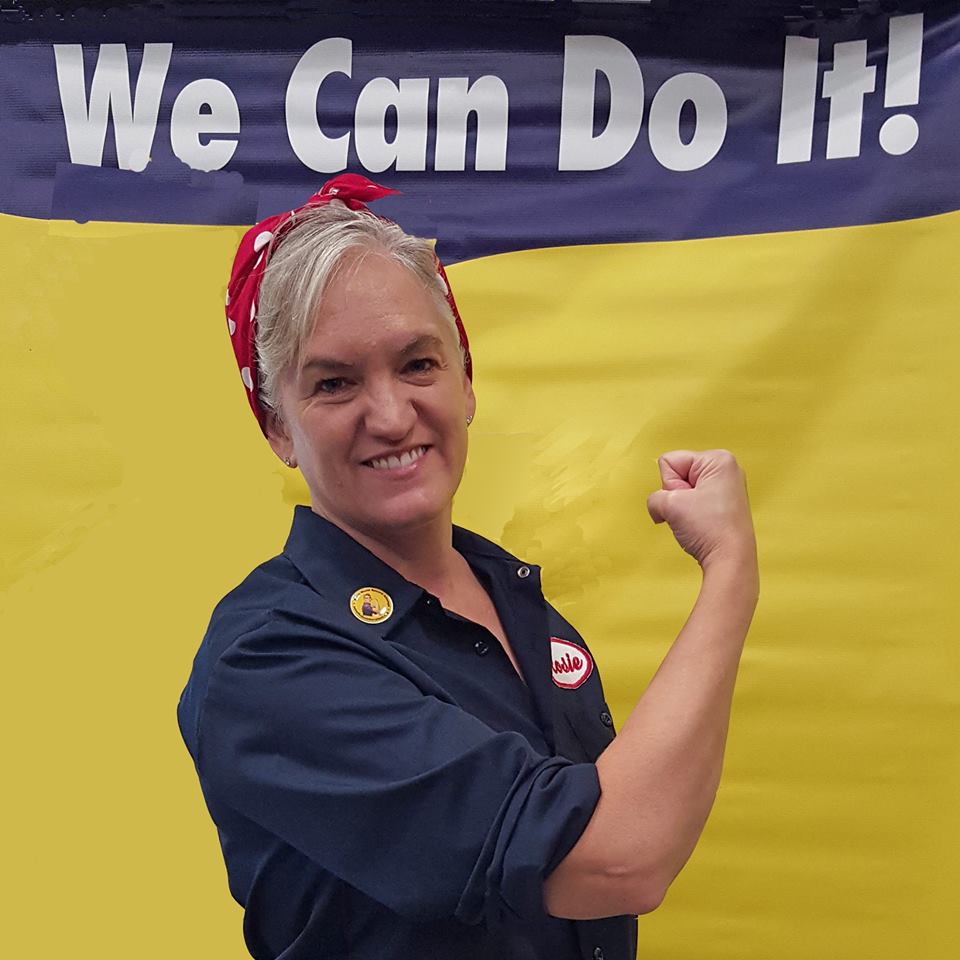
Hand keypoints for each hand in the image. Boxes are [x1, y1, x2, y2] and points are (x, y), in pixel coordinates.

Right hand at [646, 450, 756, 570]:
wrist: (729, 560)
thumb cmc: (709, 529)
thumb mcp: (669, 504)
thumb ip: (655, 496)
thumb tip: (660, 506)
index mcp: (718, 459)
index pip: (670, 461)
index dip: (669, 484)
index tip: (686, 501)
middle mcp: (725, 469)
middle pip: (678, 474)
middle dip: (677, 495)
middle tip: (692, 512)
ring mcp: (726, 488)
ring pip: (684, 490)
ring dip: (682, 507)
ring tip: (697, 521)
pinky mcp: (723, 504)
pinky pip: (693, 502)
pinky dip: (691, 514)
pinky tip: (701, 525)